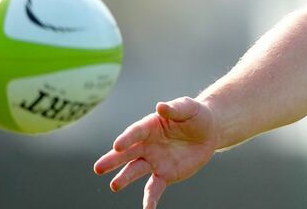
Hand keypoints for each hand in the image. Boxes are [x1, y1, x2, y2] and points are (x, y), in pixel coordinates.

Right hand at [94, 96, 217, 208]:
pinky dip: (149, 199)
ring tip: (114, 185)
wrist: (208, 131)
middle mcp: (146, 145)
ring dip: (125, 178)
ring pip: (135, 170)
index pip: (135, 132)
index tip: (117, 145)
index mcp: (149, 126)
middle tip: (98, 168)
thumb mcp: (188, 108)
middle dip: (113, 160)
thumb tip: (160, 106)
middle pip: (127, 153)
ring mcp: (153, 161)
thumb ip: (175, 109)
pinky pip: (154, 188)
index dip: (127, 138)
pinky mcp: (164, 174)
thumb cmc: (195, 115)